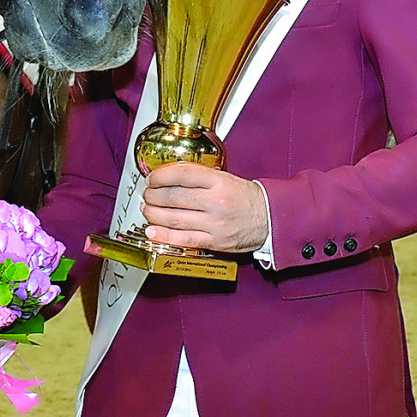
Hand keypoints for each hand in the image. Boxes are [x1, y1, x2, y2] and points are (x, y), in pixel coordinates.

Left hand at [141, 163, 268, 252]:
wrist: (270, 218)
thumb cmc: (246, 197)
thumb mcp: (225, 177)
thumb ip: (199, 177)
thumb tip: (169, 177)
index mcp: (218, 182)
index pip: (182, 174)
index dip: (161, 175)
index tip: (152, 177)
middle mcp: (216, 202)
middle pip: (174, 197)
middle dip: (153, 196)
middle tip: (147, 194)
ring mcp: (214, 224)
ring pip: (175, 219)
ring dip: (154, 214)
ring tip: (147, 210)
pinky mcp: (214, 242)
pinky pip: (184, 239)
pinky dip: (164, 236)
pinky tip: (152, 231)